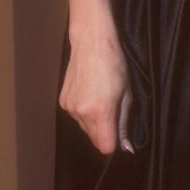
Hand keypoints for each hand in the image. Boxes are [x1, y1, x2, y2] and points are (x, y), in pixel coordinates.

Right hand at [59, 26, 135, 154]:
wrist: (91, 43)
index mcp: (100, 111)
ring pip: (84, 128)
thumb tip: (125, 146)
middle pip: (93, 139)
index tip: (120, 137)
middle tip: (112, 113)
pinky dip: (83, 113)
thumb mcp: (126, 94)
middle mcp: (81, 113)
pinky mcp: (62, 102)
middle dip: (104, 133)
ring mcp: (69, 108)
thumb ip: (123, 122)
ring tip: (100, 100)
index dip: (114, 145)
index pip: (105, 146)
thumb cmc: (114, 65)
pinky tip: (89, 96)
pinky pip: (76, 117)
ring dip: (93, 123)